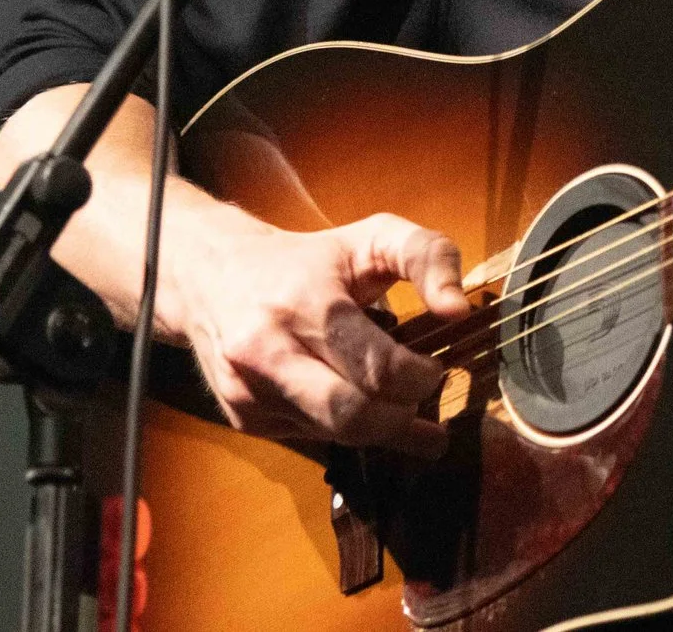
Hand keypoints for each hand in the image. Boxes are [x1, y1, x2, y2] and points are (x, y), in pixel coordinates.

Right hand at [165, 206, 470, 457]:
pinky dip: (345, 430)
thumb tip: (459, 310)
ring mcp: (249, 391)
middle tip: (423, 398)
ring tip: (409, 415)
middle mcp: (268, 352)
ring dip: (381, 432)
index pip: (376, 367)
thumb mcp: (373, 236)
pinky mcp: (241, 417)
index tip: (435, 368)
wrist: (213, 276)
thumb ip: (428, 257)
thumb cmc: (308, 259)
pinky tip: (361, 409)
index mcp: (304, 303)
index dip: (420, 378)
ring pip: (334, 435)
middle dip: (402, 416)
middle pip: (353, 415)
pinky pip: (310, 437)